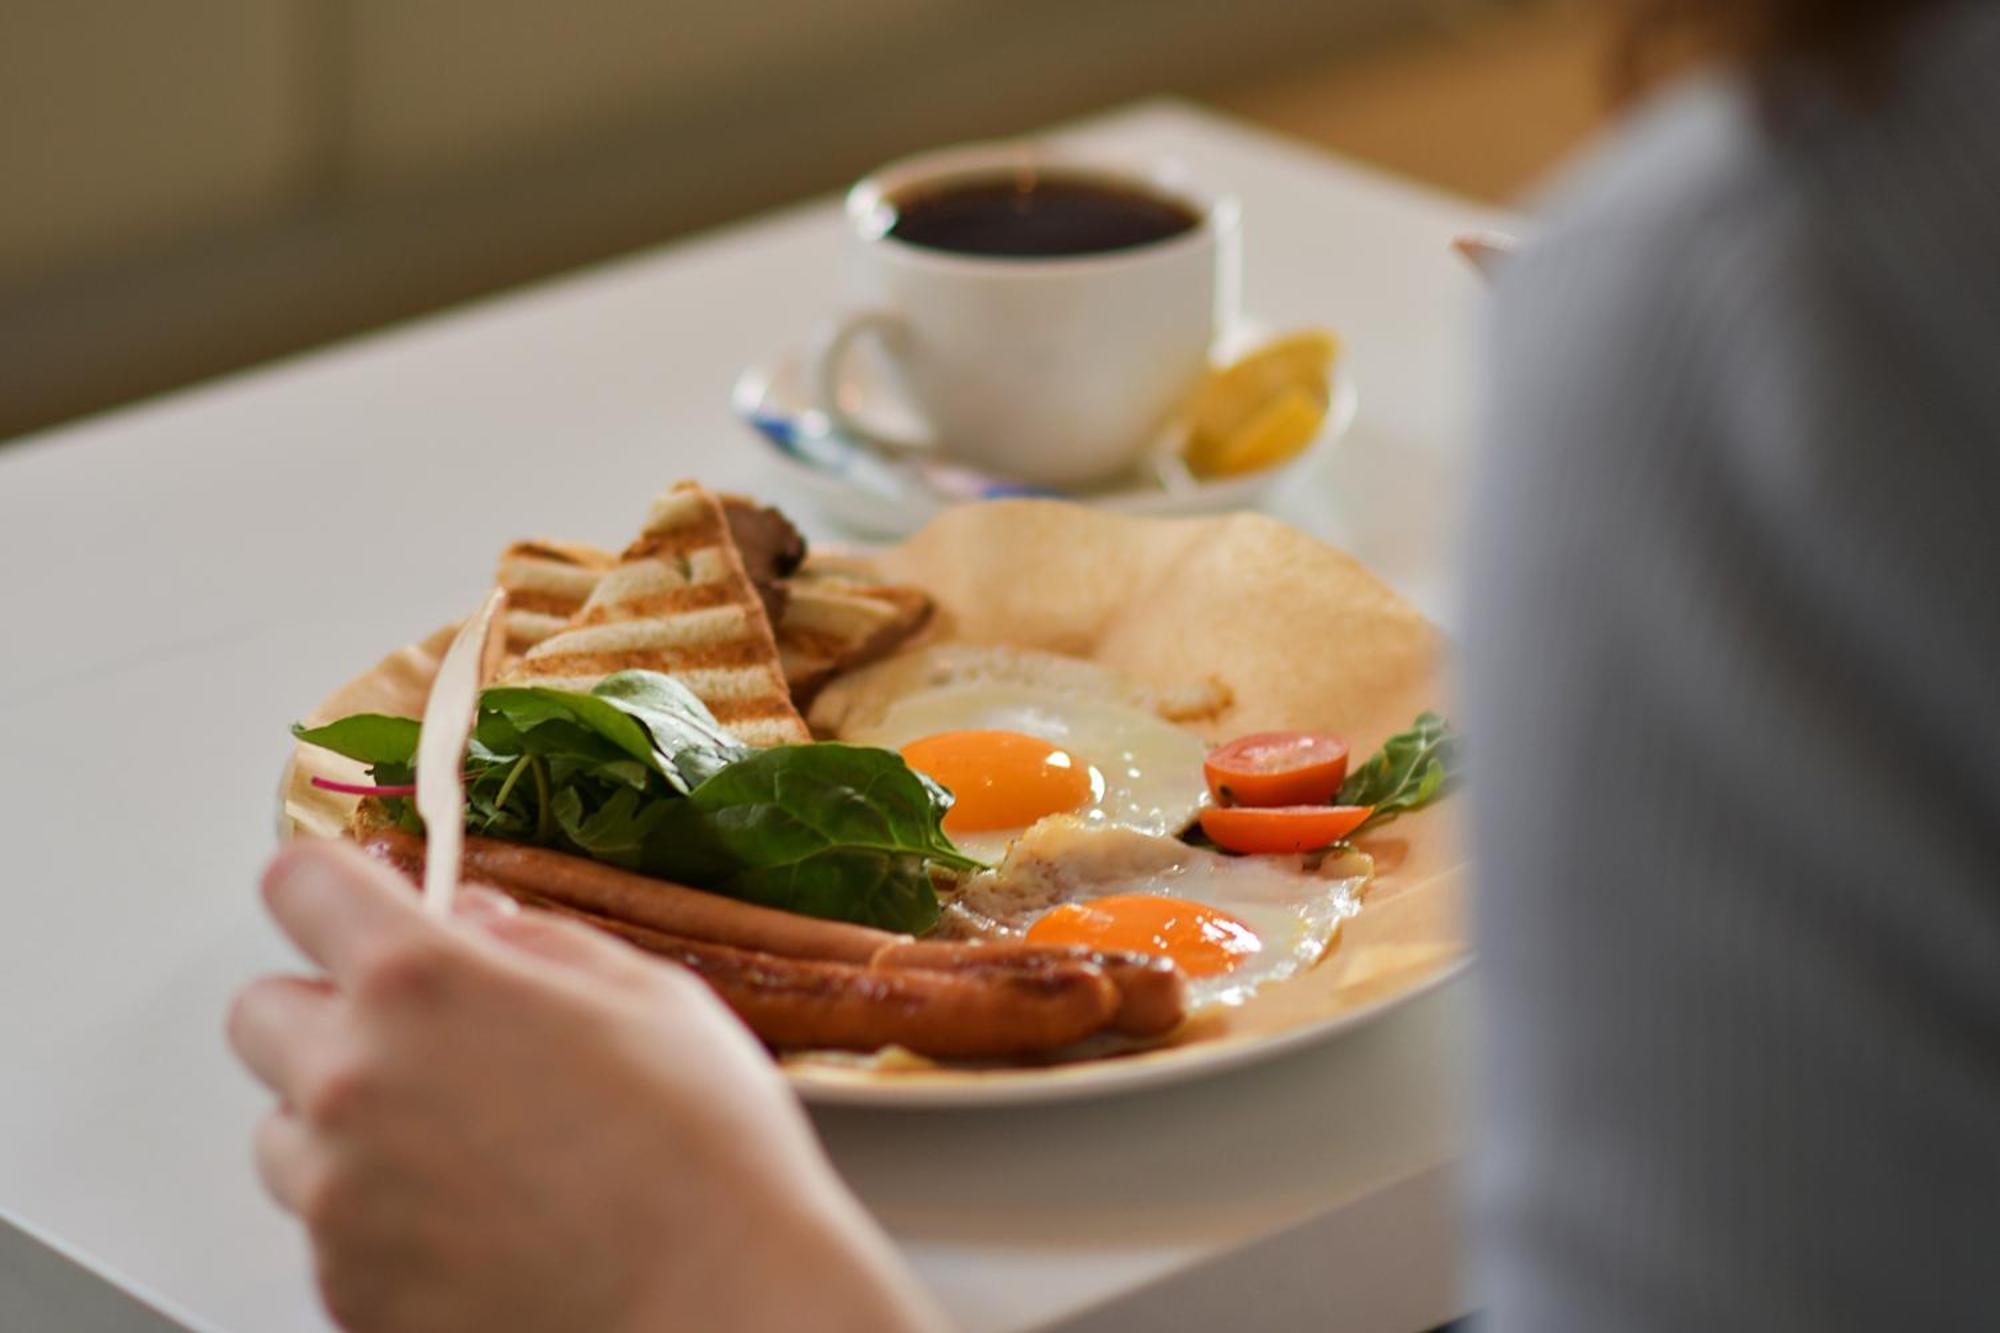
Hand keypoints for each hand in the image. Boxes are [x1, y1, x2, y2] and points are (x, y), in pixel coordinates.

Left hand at [228, 839, 941, 1332]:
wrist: (719, 1309)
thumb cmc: (705, 1157)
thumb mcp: (651, 997)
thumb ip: (540, 943)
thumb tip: (478, 924)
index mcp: (423, 985)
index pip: (300, 885)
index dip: (333, 890)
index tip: (358, 906)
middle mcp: (355, 1083)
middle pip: (260, 1013)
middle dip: (331, 1012)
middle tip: (427, 1039)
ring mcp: (339, 1199)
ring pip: (286, 1132)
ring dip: (346, 1124)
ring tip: (464, 1147)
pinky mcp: (346, 1289)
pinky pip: (326, 1230)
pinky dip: (378, 1217)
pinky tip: (479, 1219)